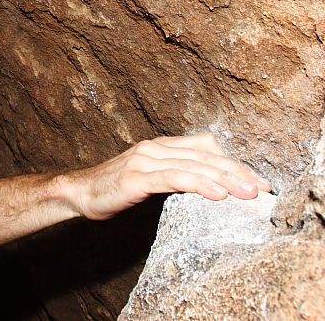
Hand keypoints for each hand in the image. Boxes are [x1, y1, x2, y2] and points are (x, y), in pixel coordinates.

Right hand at [65, 132, 272, 220]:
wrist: (78, 193)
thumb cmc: (114, 188)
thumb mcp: (149, 178)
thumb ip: (174, 175)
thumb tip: (208, 185)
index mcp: (160, 146)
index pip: (206, 147)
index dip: (233, 162)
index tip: (256, 179)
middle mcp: (155, 148)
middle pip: (205, 155)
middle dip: (237, 171)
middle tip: (261, 188)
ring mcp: (144, 160)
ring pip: (194, 165)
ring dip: (225, 179)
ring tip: (247, 193)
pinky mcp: (136, 178)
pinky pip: (174, 178)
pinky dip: (199, 183)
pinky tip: (217, 194)